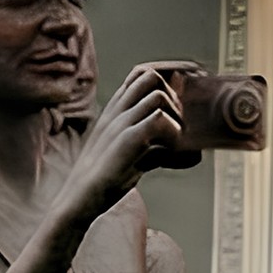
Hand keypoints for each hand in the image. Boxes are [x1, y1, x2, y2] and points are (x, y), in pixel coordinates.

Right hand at [66, 62, 185, 213]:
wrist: (80, 199)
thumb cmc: (107, 179)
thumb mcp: (134, 154)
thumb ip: (158, 146)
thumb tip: (192, 153)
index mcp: (115, 110)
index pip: (141, 73)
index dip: (167, 79)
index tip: (182, 100)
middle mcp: (116, 111)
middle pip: (150, 76)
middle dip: (174, 95)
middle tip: (179, 123)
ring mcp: (120, 124)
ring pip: (158, 96)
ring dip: (175, 116)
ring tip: (175, 140)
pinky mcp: (127, 140)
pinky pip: (159, 120)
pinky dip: (173, 134)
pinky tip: (172, 152)